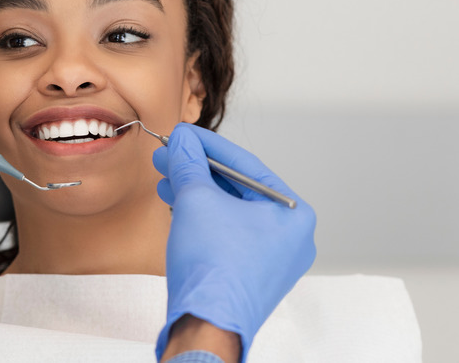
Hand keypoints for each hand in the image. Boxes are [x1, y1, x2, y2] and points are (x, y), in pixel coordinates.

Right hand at [153, 123, 315, 360]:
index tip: (183, 134)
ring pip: (230, 212)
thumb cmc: (213, 268)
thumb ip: (189, 163)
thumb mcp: (196, 200)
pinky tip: (177, 207)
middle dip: (197, 171)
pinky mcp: (252, 275)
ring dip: (195, 194)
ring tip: (166, 180)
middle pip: (237, 189)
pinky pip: (228, 234)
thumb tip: (181, 141)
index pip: (245, 165)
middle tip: (168, 156)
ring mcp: (273, 259)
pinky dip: (203, 219)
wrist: (206, 324)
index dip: (207, 145)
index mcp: (293, 214)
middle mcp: (290, 237)